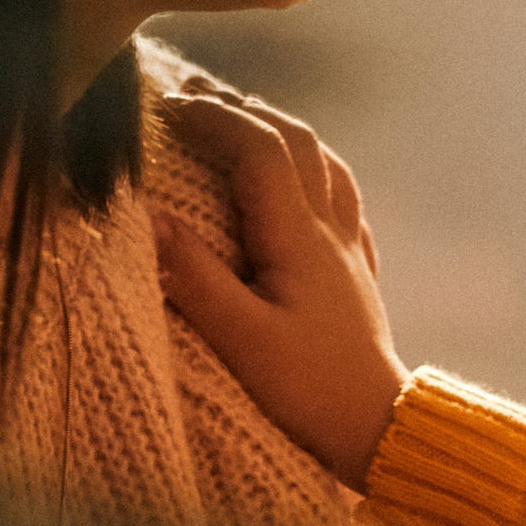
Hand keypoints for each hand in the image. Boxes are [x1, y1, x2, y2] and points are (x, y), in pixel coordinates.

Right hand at [153, 83, 408, 486]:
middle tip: (193, 95)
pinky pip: (341, 197)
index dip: (214, 118)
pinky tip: (303, 179)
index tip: (166, 109)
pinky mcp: (355, 273)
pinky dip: (313, 169)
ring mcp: (349, 249)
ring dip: (281, 130)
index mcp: (299, 238)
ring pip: (323, 162)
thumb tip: (149, 216)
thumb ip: (194, 276)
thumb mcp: (240, 339)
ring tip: (243, 117)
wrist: (376, 430)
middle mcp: (330, 231)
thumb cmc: (307, 390)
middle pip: (295, 142)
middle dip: (244, 109)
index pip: (260, 150)